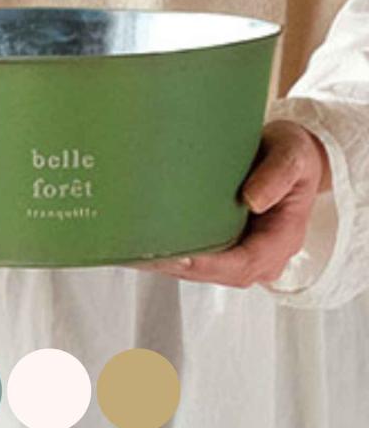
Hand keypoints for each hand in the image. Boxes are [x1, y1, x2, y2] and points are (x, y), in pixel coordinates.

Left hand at [146, 120, 329, 287]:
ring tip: (135, 252)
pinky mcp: (227, 244)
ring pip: (204, 270)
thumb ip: (278, 174)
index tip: (180, 256)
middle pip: (218, 273)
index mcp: (283, 238)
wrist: (291, 157)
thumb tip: (252, 199)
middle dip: (180, 267)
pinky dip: (173, 254)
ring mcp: (243, 252)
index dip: (210, 264)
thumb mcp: (292, 154)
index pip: (244, 264)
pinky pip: (200, 256)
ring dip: (170, 265)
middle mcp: (263, 254)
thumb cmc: (292, 154)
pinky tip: (145, 245)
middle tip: (144, 254)